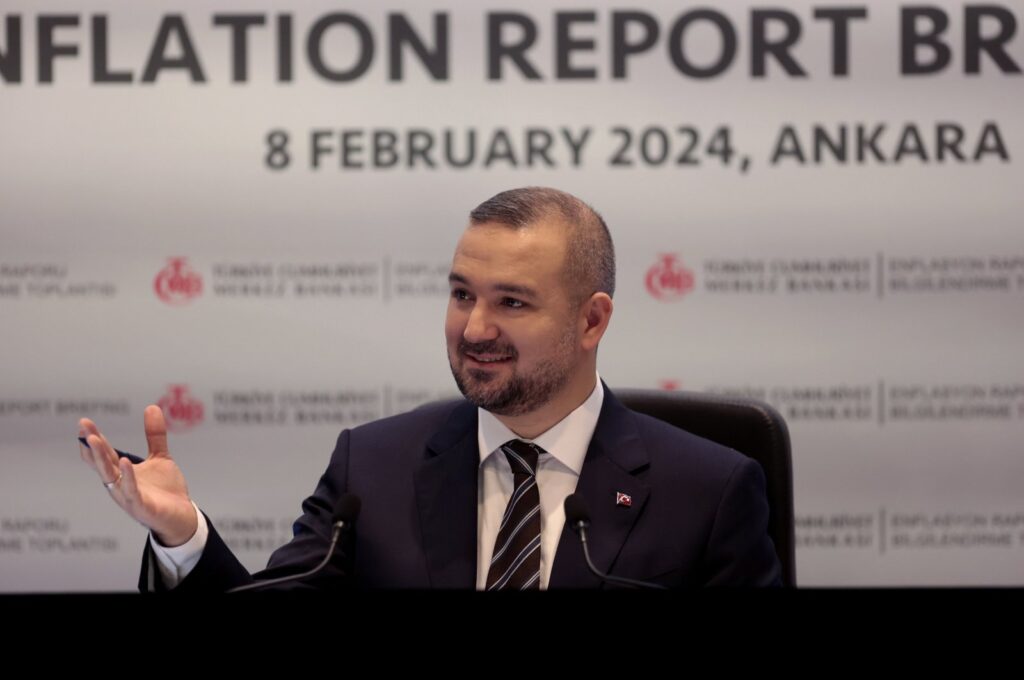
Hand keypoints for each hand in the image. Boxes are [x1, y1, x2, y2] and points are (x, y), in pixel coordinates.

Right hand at [79, 405, 197, 546]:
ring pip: (110, 476)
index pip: (104, 454)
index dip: (93, 439)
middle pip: (102, 462)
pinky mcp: (141, 507)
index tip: (83, 422)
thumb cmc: (165, 490)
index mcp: (122, 473)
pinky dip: (128, 477)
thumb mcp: (160, 457)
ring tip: (94, 439)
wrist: (182, 516)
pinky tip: (125, 462)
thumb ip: (154, 435)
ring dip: (101, 458)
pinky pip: (131, 491)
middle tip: (83, 426)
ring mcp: (128, 496)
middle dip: (92, 444)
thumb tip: (152, 406)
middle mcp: (120, 484)